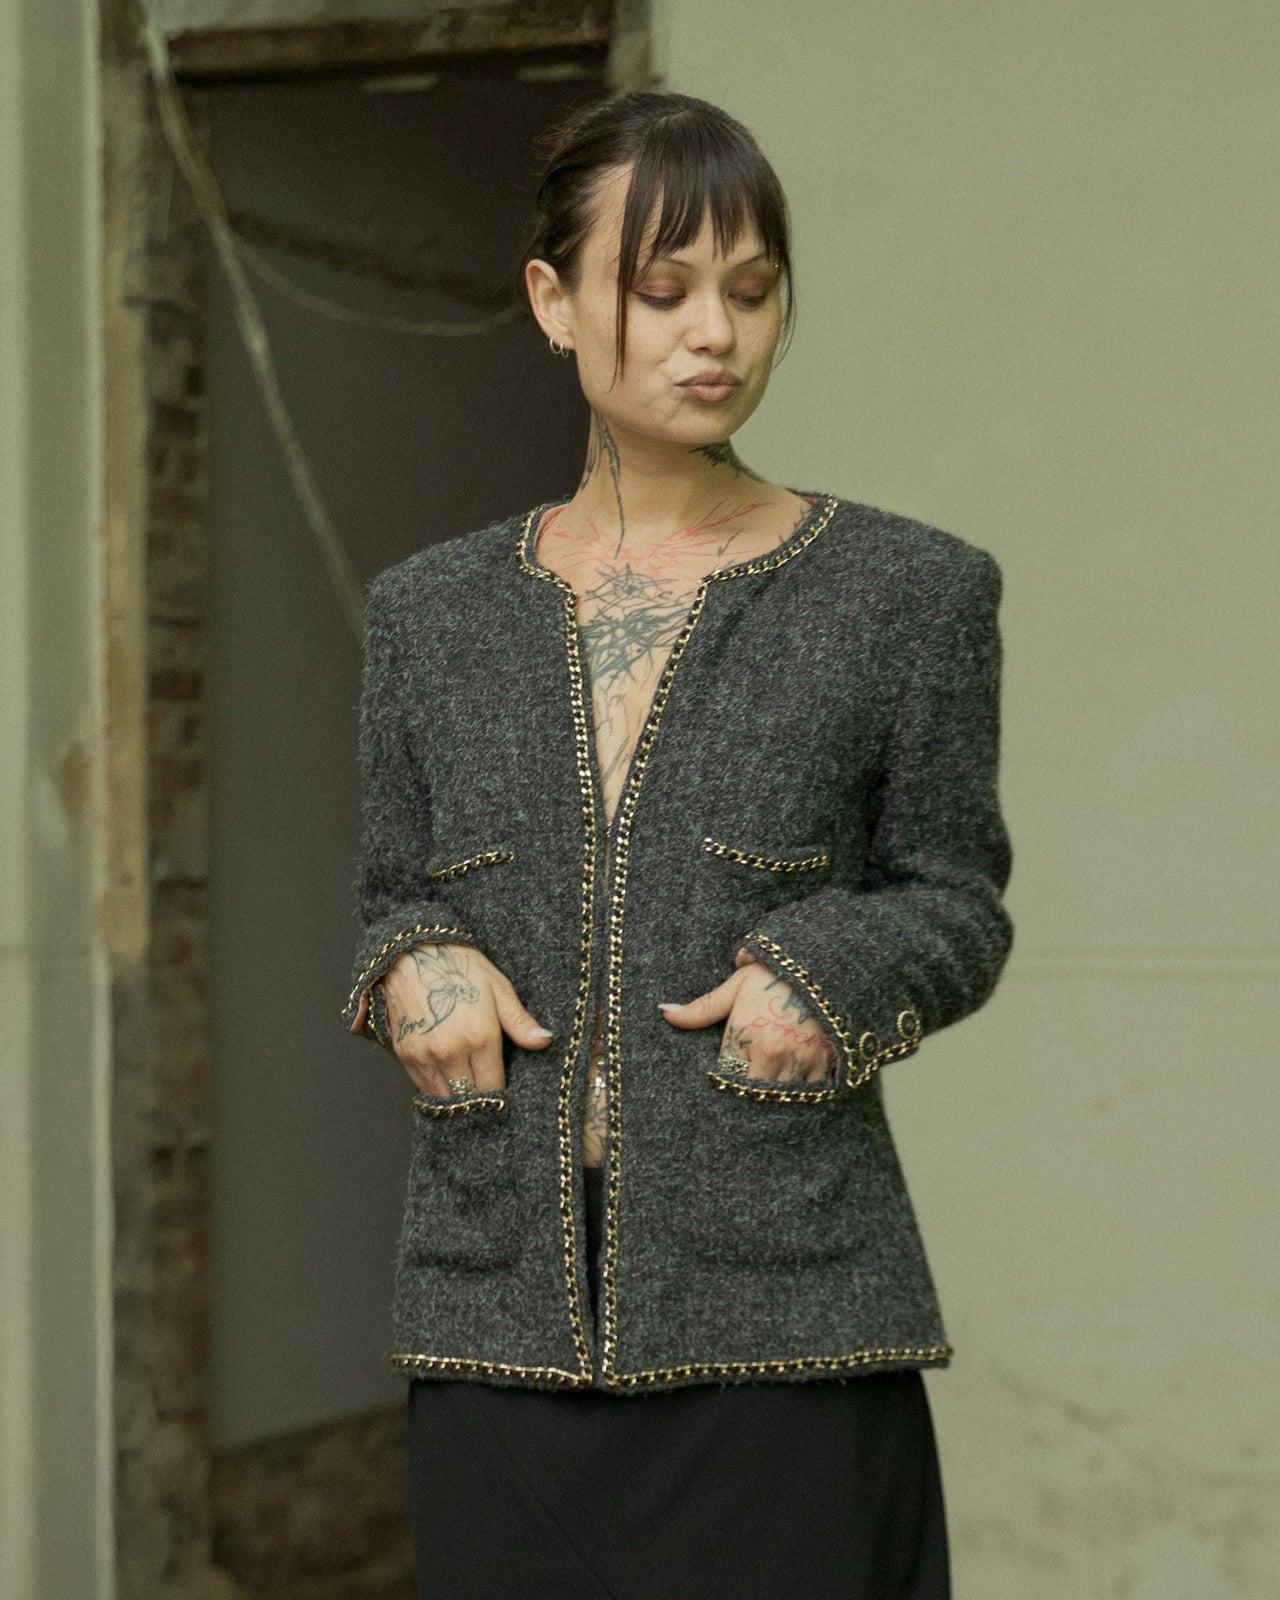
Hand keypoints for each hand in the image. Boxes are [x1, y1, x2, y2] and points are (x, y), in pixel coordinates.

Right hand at [379, 942, 553, 1096]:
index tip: (506, 1096)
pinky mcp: (404, 1054)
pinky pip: (423, 1086)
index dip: (501, 1096)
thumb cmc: (459, 968)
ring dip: (457, 1099)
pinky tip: (447, 1082)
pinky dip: (436, 1089)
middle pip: (469, 1098)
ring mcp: (424, 1055)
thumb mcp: (498, 988)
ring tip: (468, 1095)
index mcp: (480, 1037)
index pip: (494, 1087)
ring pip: (444, 1098)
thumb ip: (519, 1021)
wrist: (411, 954)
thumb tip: (544, 1041)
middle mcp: (451, 1052)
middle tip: (488, 1098)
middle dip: (480, 1101)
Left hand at [658, 946, 837, 1082]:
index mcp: (746, 1038)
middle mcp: (773, 1054)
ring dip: (774, 1097)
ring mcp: (801, 1061)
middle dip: (748, 1094)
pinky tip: (795, 1087)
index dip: (725, 1082)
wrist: (819, 965)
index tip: (725, 1081)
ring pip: (782, 1098)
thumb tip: (665, 1012)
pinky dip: (803, 1094)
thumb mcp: (735, 987)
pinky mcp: (826, 1062)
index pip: (727, 1078)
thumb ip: (701, 1008)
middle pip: (753, 1093)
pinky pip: (811, 1092)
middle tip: (745, 1091)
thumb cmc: (771, 975)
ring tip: (768, 1092)